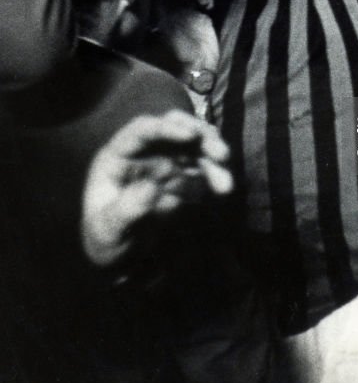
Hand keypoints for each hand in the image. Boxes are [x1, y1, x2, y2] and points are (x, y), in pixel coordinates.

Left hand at [81, 110, 231, 265]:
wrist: (120, 254)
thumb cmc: (107, 238)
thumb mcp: (109, 230)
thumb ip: (127, 209)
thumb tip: (151, 188)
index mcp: (117, 156)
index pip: (142, 130)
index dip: (166, 128)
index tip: (191, 136)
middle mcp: (143, 151)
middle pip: (174, 127)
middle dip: (200, 135)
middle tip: (222, 155)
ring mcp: (163, 159)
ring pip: (193, 145)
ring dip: (212, 157)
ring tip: (226, 185)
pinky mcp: (180, 173)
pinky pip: (201, 165)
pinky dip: (214, 173)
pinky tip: (222, 189)